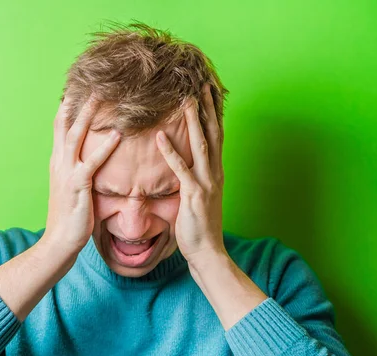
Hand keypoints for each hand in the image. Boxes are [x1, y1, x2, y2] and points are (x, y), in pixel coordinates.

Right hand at [43, 94, 121, 253]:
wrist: (59, 241)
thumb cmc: (70, 216)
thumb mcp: (70, 187)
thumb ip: (77, 170)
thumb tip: (88, 159)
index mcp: (58, 161)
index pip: (60, 126)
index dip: (68, 105)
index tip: (79, 86)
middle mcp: (59, 162)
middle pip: (65, 123)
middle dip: (77, 100)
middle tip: (91, 79)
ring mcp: (66, 172)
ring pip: (76, 135)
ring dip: (89, 113)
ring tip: (102, 95)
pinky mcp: (78, 185)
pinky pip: (92, 162)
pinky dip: (104, 147)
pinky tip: (116, 135)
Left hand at [155, 83, 226, 264]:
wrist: (207, 250)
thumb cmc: (200, 225)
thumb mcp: (201, 196)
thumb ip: (195, 177)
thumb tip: (185, 164)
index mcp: (216, 172)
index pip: (216, 136)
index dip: (214, 113)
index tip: (209, 93)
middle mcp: (214, 173)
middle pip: (213, 133)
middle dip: (208, 108)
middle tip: (203, 84)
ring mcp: (206, 183)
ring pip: (200, 145)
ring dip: (193, 121)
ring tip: (185, 100)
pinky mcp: (193, 195)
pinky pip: (180, 169)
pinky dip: (170, 152)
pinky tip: (160, 137)